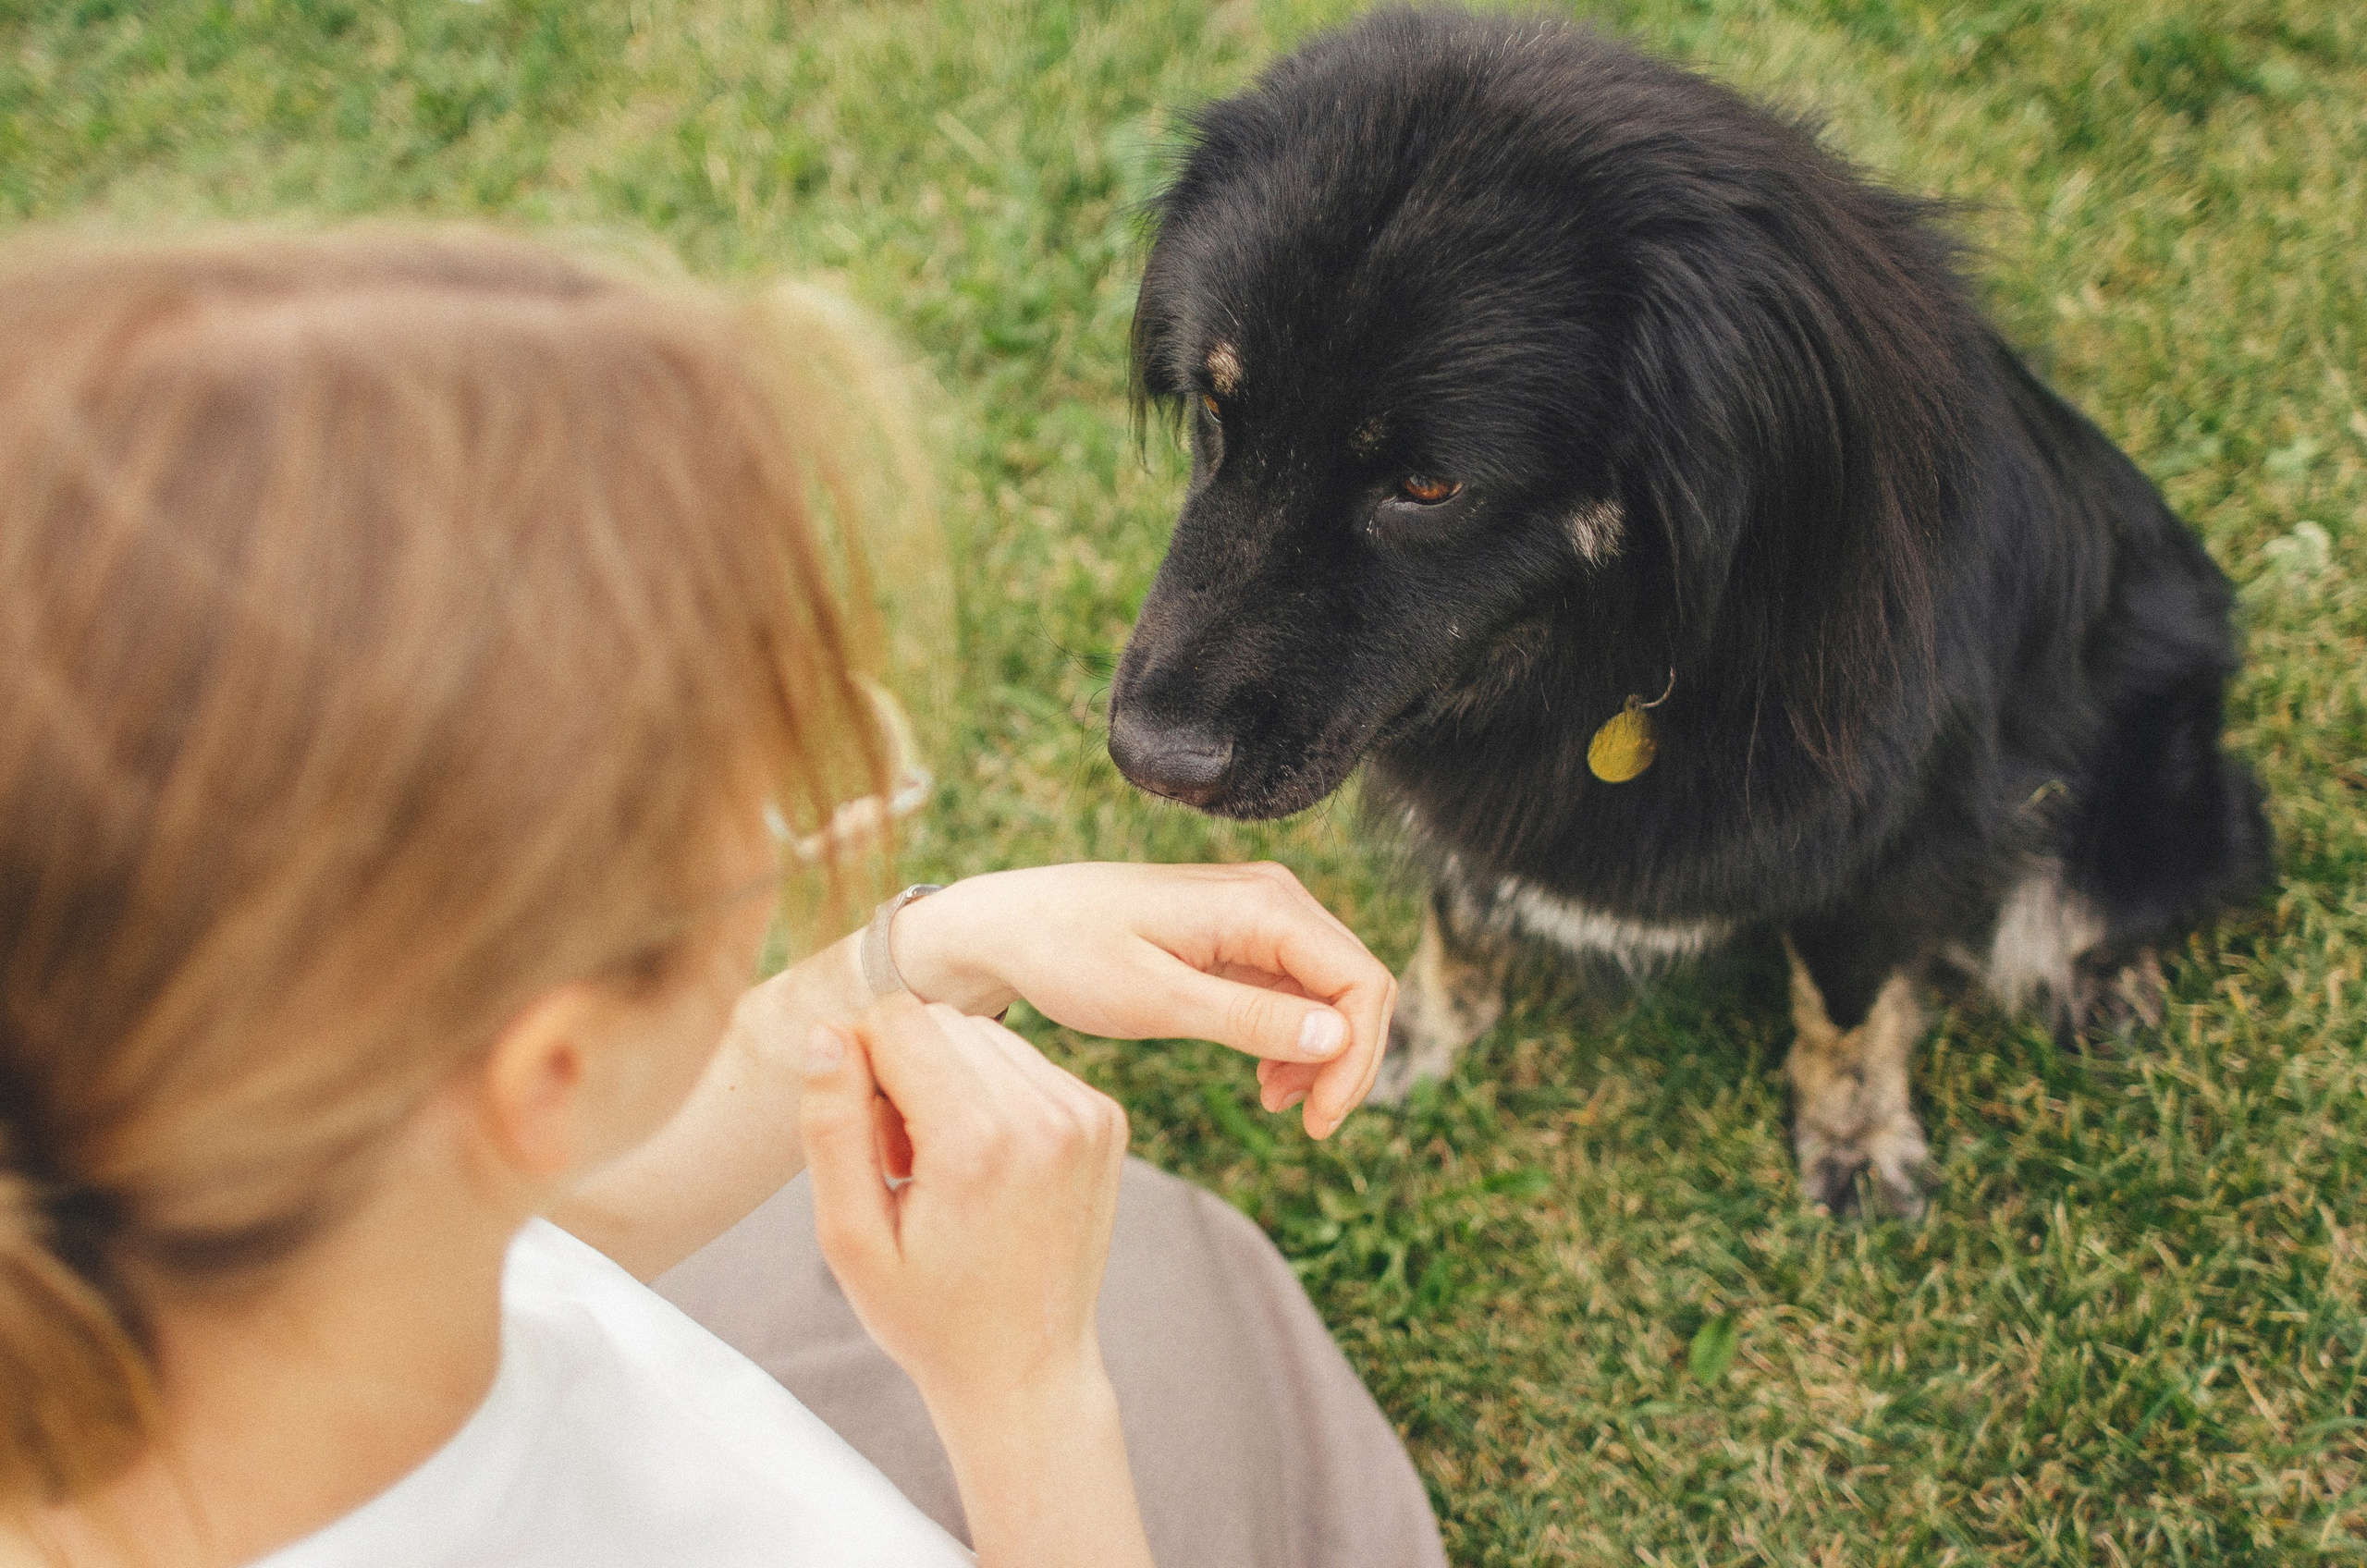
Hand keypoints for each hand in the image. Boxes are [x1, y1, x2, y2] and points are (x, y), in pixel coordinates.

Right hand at [799, 997, 1154, 1567]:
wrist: (1027, 1370)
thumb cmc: (927, 1315)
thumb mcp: (849, 1238)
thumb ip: (831, 1127)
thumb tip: (826, 1031)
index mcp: (977, 1143)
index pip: (896, 1019)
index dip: (861, 1068)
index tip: (871, 1144)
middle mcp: (1045, 1115)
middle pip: (941, 1020)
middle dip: (906, 1074)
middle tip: (907, 1166)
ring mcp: (1087, 1114)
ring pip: (985, 1033)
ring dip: (951, 1081)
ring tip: (946, 1168)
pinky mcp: (1107, 1118)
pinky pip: (1027, 1060)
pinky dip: (996, 1094)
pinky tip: (987, 1165)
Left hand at [892, 862, 1394, 1138]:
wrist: (1009, 926)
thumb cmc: (1067, 954)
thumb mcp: (1155, 999)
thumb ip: (1248, 1019)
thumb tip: (1337, 1038)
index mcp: (1261, 904)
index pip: (1360, 982)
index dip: (1358, 1059)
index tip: (1318, 1122)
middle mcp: (1273, 897)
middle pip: (1358, 986)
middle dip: (1346, 1063)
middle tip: (1305, 1126)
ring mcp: (1259, 916)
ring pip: (1333, 992)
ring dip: (1321, 1055)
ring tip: (1275, 1103)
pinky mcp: (1241, 938)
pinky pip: (1297, 991)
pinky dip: (1294, 1040)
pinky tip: (1264, 1080)